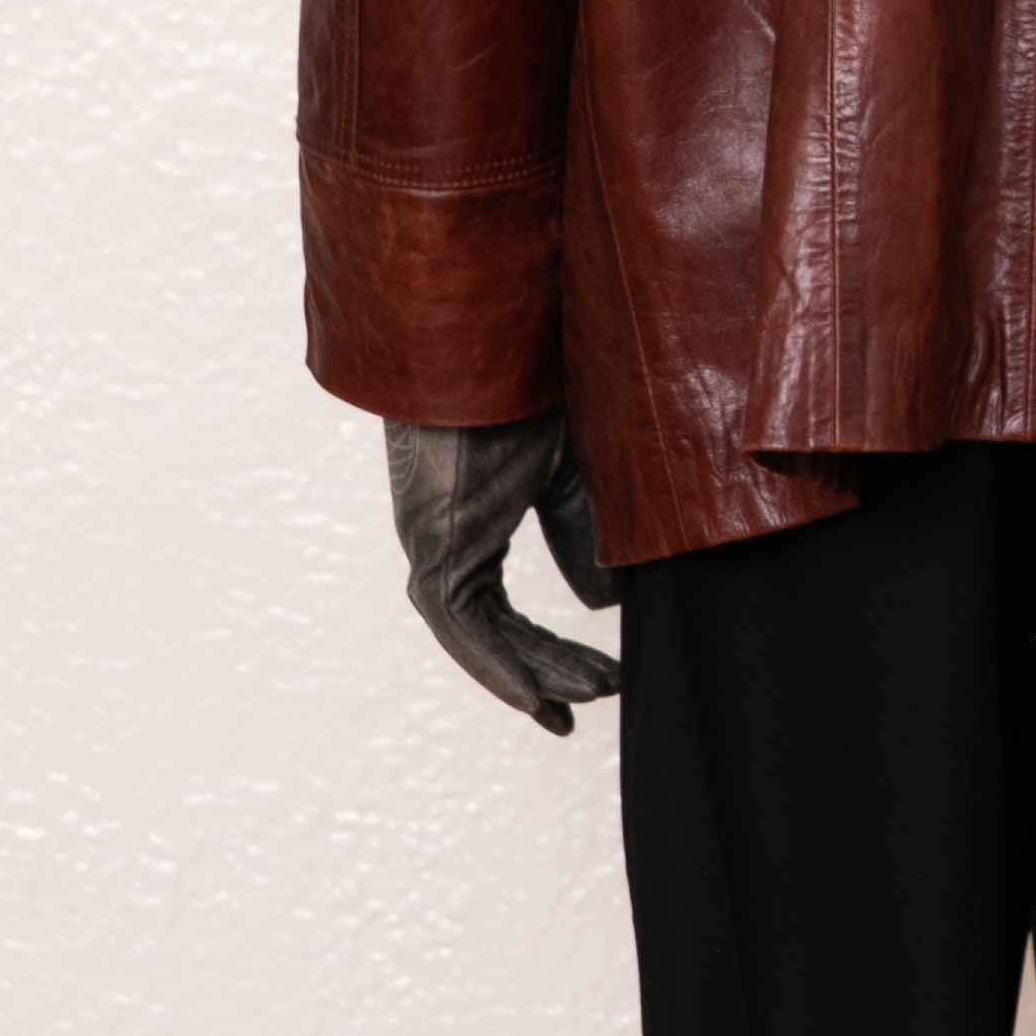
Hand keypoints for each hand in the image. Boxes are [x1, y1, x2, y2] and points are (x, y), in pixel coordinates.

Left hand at [383, 406, 621, 732]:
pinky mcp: (433, 541)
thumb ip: (583, 535)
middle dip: (548, 669)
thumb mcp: (571, 469)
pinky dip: (497, 665)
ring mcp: (434, 543)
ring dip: (531, 672)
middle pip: (495, 629)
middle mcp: (446, 541)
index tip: (592, 683)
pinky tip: (535, 697)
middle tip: (602, 693)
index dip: (546, 652)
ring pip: (478, 635)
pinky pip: (461, 625)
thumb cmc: (529, 384)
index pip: (502, 612)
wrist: (494, 333)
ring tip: (582, 702)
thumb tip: (603, 604)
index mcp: (471, 523)